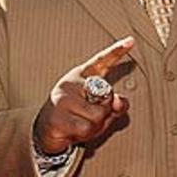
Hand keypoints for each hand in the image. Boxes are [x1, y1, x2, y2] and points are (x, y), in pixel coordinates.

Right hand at [32, 37, 134, 154]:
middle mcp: (72, 82)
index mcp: (84, 76)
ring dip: (95, 127)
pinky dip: (84, 135)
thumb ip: (116, 104)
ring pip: (97, 115)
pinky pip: (85, 128)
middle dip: (105, 111)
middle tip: (89, 116)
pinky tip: (73, 131)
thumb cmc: (76, 116)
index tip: (131, 41)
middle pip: (107, 96)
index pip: (102, 61)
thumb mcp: (101, 110)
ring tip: (80, 124)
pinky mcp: (56, 116)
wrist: (45, 130)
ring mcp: (62, 98)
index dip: (117, 51)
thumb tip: (119, 101)